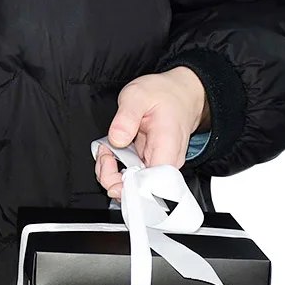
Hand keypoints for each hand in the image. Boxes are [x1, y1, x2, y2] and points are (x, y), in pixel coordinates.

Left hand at [95, 67, 208, 199]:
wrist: (180, 94)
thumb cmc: (164, 95)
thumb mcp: (138, 95)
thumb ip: (127, 116)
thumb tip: (117, 138)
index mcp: (167, 148)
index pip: (151, 185)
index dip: (128, 187)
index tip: (112, 171)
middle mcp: (165, 163)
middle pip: (137, 190)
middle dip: (112, 178)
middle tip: (105, 154)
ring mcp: (156, 166)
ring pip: (130, 186)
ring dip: (110, 173)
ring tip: (106, 150)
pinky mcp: (148, 165)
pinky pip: (128, 176)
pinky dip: (114, 169)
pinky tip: (110, 152)